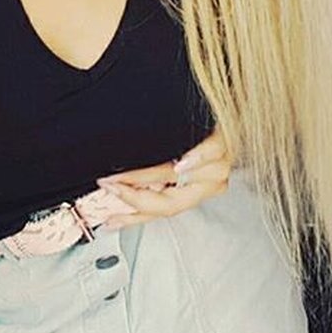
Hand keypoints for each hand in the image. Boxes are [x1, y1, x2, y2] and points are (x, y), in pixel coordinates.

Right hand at [95, 127, 231, 230]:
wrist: (222, 111)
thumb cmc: (195, 136)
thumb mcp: (170, 163)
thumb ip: (149, 181)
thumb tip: (113, 192)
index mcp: (195, 191)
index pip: (161, 212)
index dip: (133, 218)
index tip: (110, 221)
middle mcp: (208, 183)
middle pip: (171, 204)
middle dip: (133, 197)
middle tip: (108, 187)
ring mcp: (217, 164)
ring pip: (181, 178)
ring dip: (147, 176)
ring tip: (123, 175)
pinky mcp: (223, 140)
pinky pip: (211, 153)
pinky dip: (195, 158)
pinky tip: (180, 163)